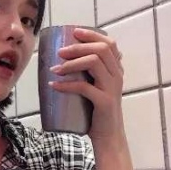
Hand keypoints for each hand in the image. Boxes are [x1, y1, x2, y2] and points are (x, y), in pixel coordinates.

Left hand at [49, 27, 124, 141]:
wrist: (107, 137)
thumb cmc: (96, 111)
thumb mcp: (95, 88)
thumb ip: (86, 75)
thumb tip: (59, 63)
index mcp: (115, 70)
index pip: (109, 44)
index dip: (92, 35)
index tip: (74, 32)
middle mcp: (116, 76)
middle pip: (100, 50)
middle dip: (78, 47)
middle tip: (59, 52)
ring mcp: (111, 88)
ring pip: (94, 63)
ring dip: (71, 63)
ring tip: (54, 69)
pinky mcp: (104, 102)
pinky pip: (84, 88)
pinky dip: (66, 85)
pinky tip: (54, 85)